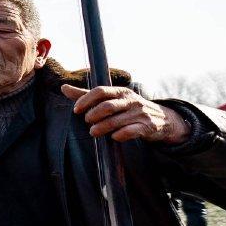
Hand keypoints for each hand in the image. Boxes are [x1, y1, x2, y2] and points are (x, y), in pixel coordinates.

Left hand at [61, 84, 190, 143]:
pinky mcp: (147, 127)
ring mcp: (140, 113)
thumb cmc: (129, 108)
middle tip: (87, 121)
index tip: (76, 110)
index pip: (100, 91)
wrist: (163, 119)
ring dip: (102, 127)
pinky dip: (120, 135)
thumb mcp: (111, 99)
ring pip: (116, 120)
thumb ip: (87, 95)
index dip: (86, 100)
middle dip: (93, 114)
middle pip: (107, 106)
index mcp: (121, 92)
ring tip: (93, 132)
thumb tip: (63, 87)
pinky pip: (131, 131)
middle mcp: (131, 101)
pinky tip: (113, 137)